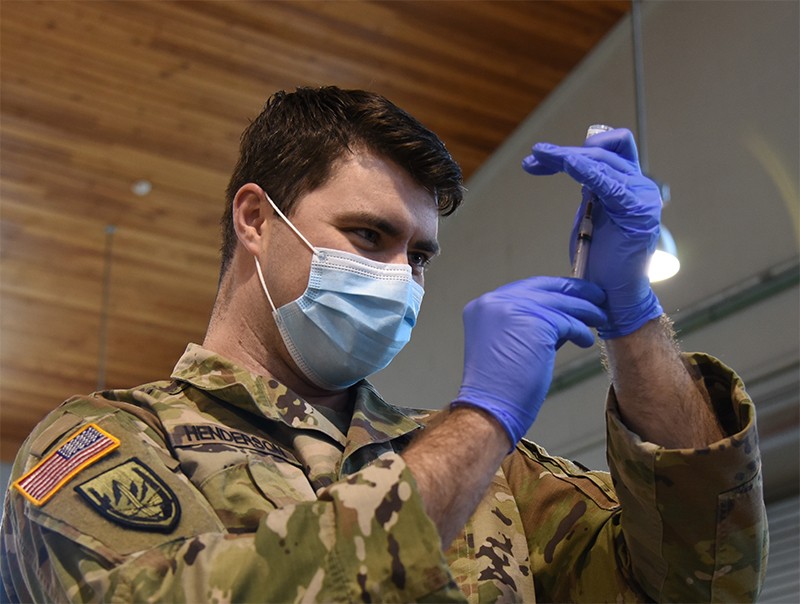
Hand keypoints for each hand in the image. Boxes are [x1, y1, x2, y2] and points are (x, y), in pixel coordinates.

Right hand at [452, 277, 606, 444]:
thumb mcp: (507, 343)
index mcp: (483, 306)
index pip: (526, 287)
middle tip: (596, 296)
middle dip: (575, 292)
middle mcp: (495, 302)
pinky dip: (581, 331)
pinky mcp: (536, 322)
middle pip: (545, 288)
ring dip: (585, 311)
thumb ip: (527, 323)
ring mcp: (514, 309)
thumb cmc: (499, 386)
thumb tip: (559, 314)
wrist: (490, 409)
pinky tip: (586, 340)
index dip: (553, 290)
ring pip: (561, 303)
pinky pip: (568, 322)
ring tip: (600, 318)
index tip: (572, 294)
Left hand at [521, 128, 662, 337]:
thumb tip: (572, 161)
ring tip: (539, 158)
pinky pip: (607, 182)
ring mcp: (641, 197)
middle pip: (600, 151)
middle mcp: (639, 185)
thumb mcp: (592, 214)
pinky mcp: (637, 212)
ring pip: (601, 161)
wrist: (612, 293)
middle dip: (563, 153)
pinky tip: (566, 164)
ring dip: (566, 157)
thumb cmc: (601, 259)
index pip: (608, 147)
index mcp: (630, 184)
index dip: (577, 146)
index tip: (541, 157)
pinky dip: (585, 169)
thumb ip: (591, 188)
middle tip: (534, 158)